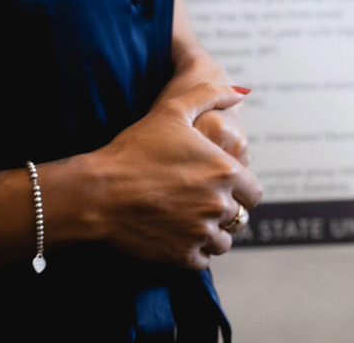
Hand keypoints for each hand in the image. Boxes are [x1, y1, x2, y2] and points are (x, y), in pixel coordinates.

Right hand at [86, 82, 263, 269]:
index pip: (254, 193)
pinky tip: (177, 236)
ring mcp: (201, 233)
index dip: (240, 189)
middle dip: (224, 211)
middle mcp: (219, 204)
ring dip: (211, 233)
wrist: (99, 190)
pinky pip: (202, 260)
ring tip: (190, 221)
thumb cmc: (135, 148)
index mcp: (225, 172)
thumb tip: (239, 93)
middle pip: (239, 217)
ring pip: (223, 242)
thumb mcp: (172, 110)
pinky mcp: (182, 255)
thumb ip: (210, 95)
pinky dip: (193, 252)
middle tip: (201, 203)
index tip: (221, 186)